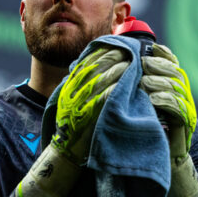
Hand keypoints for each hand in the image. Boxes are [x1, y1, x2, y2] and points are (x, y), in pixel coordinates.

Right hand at [52, 48, 128, 163]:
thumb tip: (99, 65)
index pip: (85, 63)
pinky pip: (103, 97)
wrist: (66, 151)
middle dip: (112, 58)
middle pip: (94, 67)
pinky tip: (126, 83)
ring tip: (131, 65)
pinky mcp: (87, 116)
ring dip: (117, 70)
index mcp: (68, 87)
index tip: (115, 46)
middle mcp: (71, 93)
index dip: (101, 53)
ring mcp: (78, 104)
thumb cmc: (74, 125)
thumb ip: (82, 85)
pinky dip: (115, 88)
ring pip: (99, 80)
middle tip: (128, 53)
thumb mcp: (72, 101)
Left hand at [140, 44, 197, 196]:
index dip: (163, 54)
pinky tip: (151, 99)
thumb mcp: (139, 104)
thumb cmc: (145, 132)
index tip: (148, 48)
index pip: (172, 63)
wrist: (161, 163)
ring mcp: (187, 109)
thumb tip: (119, 66)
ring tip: (143, 81)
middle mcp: (183, 96)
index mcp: (172, 87)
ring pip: (178, 88)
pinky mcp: (186, 125)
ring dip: (160, 82)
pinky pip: (179, 108)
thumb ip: (135, 86)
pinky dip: (165, 100)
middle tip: (142, 63)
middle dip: (159, 66)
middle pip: (176, 72)